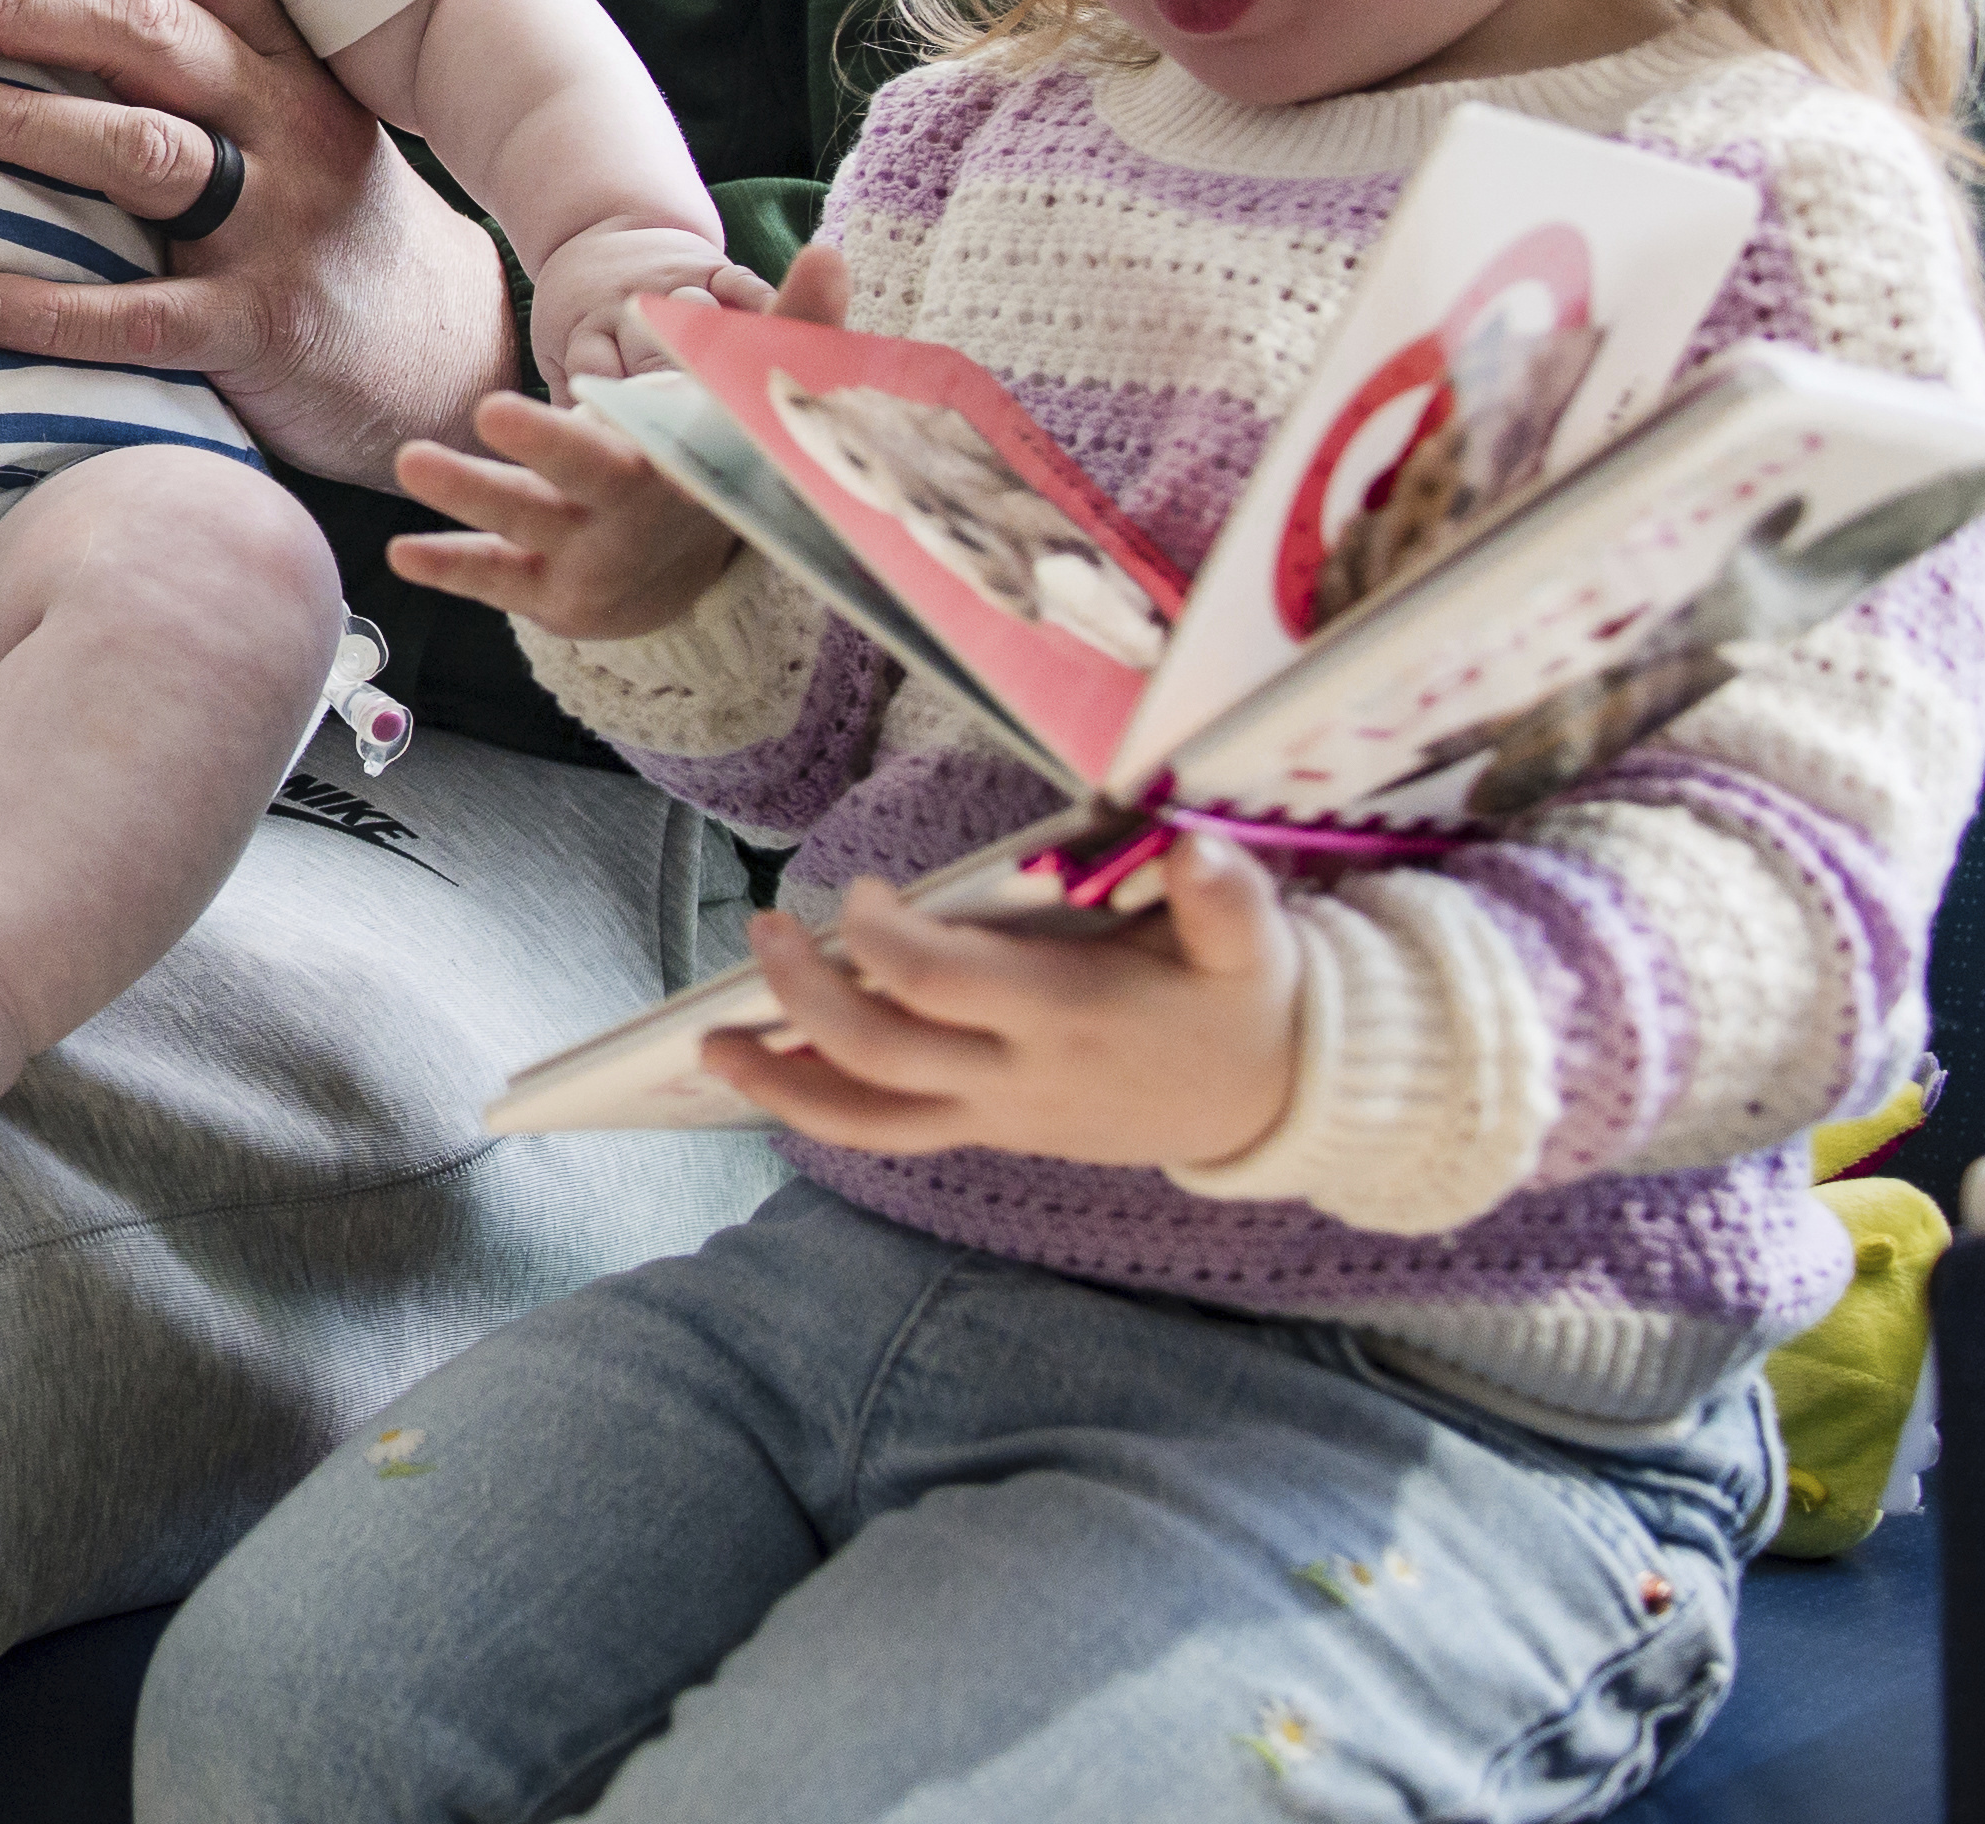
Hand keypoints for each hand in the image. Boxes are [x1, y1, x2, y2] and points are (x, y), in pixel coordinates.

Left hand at [0, 0, 506, 484]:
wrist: (439, 358)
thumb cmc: (323, 217)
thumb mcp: (290, 115)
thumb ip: (197, 57)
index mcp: (288, 57)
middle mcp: (288, 122)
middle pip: (145, 31)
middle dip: (17, 7)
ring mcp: (279, 225)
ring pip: (138, 148)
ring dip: (19, 121)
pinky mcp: (260, 326)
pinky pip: (140, 315)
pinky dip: (47, 308)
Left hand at [386, 242, 836, 638]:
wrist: (683, 570)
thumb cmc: (719, 458)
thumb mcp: (755, 399)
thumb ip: (795, 325)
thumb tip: (831, 251)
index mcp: (693, 462)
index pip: (686, 432)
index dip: (654, 409)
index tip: (609, 379)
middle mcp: (639, 514)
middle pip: (592, 478)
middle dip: (543, 447)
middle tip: (490, 408)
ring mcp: (590, 557)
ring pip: (525, 524)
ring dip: (470, 494)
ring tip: (408, 460)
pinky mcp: (547, 592)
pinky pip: (495, 577)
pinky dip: (452, 568)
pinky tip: (400, 556)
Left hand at [707, 837, 1304, 1169]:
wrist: (1272, 1102)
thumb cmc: (1246, 1002)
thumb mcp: (1253, 944)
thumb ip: (1226, 900)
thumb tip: (1198, 852)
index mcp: (1068, 1017)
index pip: (943, 984)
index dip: (885, 939)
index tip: (860, 892)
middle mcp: (1019, 1078)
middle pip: (884, 1056)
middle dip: (806, 1000)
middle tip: (760, 934)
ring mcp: (999, 1116)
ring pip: (874, 1120)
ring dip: (786, 1085)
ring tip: (712, 1048)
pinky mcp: (992, 1132)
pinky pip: (893, 1133)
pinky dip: (825, 1108)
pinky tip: (769, 1075)